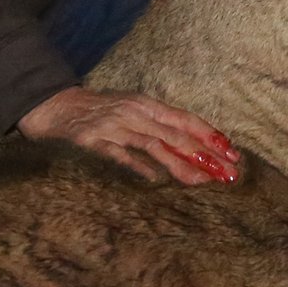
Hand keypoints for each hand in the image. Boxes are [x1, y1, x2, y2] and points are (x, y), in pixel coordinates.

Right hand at [15, 86, 239, 185]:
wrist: (55, 106)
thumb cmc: (99, 112)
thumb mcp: (132, 111)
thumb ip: (159, 127)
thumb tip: (194, 147)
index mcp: (146, 104)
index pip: (185, 119)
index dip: (210, 135)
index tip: (232, 153)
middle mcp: (134, 112)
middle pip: (176, 135)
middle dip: (205, 155)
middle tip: (227, 174)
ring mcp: (114, 126)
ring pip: (154, 145)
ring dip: (180, 164)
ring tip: (201, 182)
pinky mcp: (93, 141)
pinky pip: (120, 155)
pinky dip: (138, 166)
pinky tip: (156, 180)